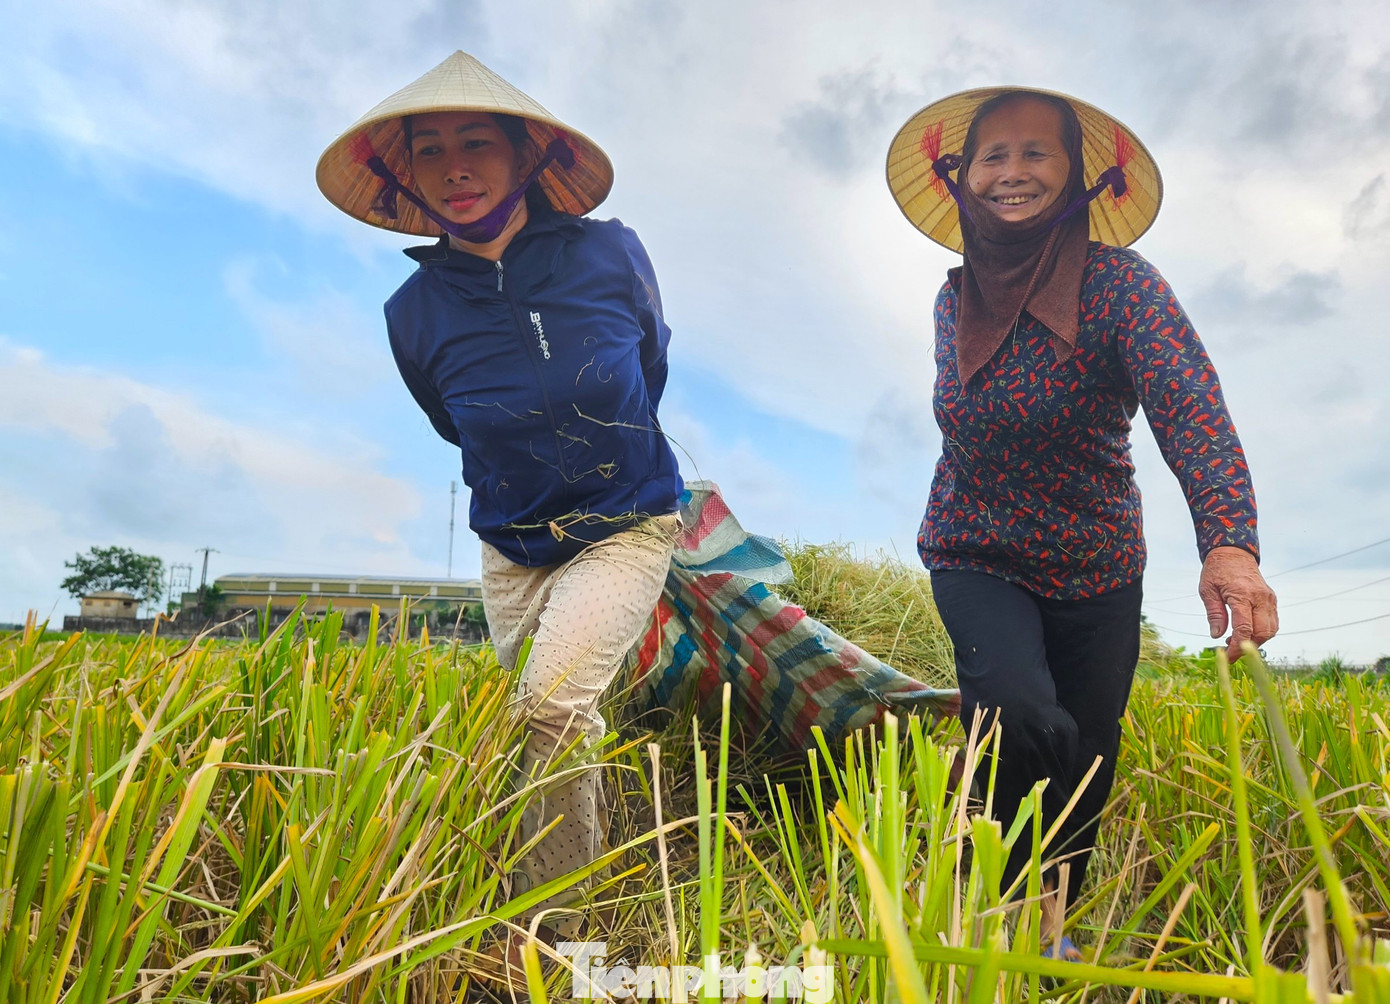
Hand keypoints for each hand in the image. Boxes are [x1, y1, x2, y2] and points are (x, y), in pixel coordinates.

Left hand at [1198, 546, 1278, 662]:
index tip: (1227, 657)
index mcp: (1242, 595)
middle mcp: (1260, 598)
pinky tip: (1245, 632)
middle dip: (1247, 646)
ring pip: (1271, 630)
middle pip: (1262, 633)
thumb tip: (1216, 636)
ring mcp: (1269, 599)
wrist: (1234, 553)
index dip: (1236, 646)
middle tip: (1230, 650)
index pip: (1244, 628)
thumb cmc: (1217, 571)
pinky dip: (1262, 632)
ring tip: (1235, 640)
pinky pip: (1272, 623)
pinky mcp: (1272, 600)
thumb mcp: (1207, 590)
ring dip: (1256, 641)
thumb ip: (1214, 613)